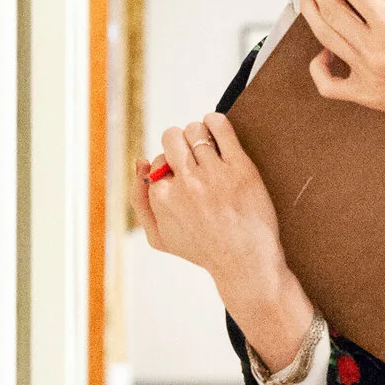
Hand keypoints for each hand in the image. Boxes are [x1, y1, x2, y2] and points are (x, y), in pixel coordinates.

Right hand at [131, 112, 313, 368]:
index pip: (157, 160)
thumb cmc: (202, 249)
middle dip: (179, 144)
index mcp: (162, 196)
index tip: (184, 178)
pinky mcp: (240, 167)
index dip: (170, 168)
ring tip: (209, 150)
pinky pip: (220, 126)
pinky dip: (215, 121)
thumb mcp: (158, 237)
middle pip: (171, 137)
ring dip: (199, 135)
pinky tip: (216, 129)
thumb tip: (140, 162)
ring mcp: (213, 174)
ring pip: (195, 131)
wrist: (245, 263)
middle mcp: (186, 182)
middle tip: (193, 159)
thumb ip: (140, 200)